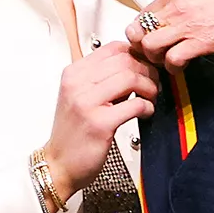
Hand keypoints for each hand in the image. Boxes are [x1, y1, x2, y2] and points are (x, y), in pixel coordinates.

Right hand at [43, 42, 158, 204]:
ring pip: (130, 78)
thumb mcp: (81, 96)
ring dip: (149, 87)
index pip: (113, 48)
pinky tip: (146, 112)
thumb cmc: (73, 132)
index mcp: (73, 73)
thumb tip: (136, 64)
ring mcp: (87, 103)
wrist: (60, 164)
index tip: (146, 65)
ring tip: (151, 97)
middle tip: (153, 83)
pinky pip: (134, 104)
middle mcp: (77, 84)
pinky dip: (147, 106)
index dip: (136, 54)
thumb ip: (103, 79)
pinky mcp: (100, 124)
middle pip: (125, 60)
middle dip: (147, 70)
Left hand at [126, 0, 213, 68]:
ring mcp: (187, 24)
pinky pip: (172, 60)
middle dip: (143, 50)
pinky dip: (173, 68)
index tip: (150, 43)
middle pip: (138, 33)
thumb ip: (179, 3)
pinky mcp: (202, 41)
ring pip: (149, 47)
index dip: (141, 35)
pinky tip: (182, 67)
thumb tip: (168, 17)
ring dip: (156, 60)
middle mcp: (175, 7)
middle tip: (156, 57)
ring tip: (169, 62)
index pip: (139, 17)